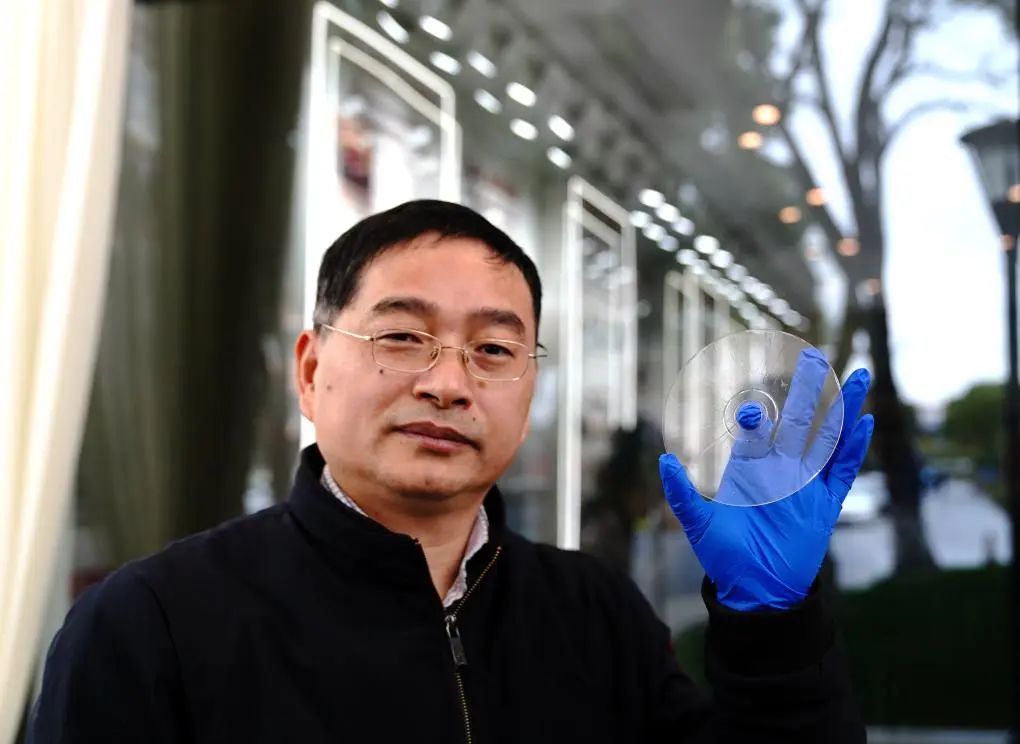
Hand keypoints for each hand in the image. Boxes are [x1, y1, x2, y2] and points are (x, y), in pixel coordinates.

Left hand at [659, 350, 874, 610]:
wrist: (755, 590)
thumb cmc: (724, 556)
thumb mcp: (698, 523)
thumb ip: (682, 493)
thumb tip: (664, 460)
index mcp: (751, 470)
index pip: (758, 433)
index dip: (757, 420)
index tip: (753, 411)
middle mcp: (781, 470)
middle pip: (800, 421)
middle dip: (809, 390)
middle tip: (815, 357)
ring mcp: (806, 484)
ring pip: (829, 437)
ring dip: (843, 407)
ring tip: (858, 375)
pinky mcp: (826, 504)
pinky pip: (843, 470)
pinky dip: (854, 447)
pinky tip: (863, 422)